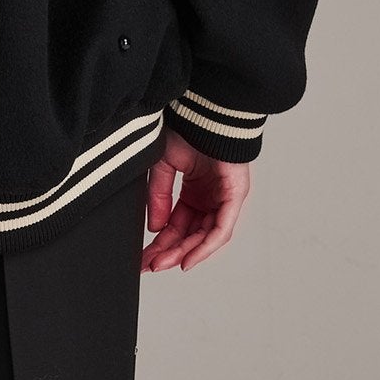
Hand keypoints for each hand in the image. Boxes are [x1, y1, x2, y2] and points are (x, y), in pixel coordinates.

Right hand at [142, 128, 250, 273]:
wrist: (204, 113)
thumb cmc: (187, 132)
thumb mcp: (163, 168)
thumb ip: (158, 199)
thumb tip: (155, 228)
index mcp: (195, 191)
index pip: (177, 225)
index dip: (161, 243)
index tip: (145, 257)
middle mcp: (211, 198)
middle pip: (191, 235)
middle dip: (169, 252)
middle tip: (150, 265)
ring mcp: (225, 199)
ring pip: (206, 237)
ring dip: (183, 253)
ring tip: (163, 264)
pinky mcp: (234, 197)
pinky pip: (220, 229)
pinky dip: (204, 247)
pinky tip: (187, 259)